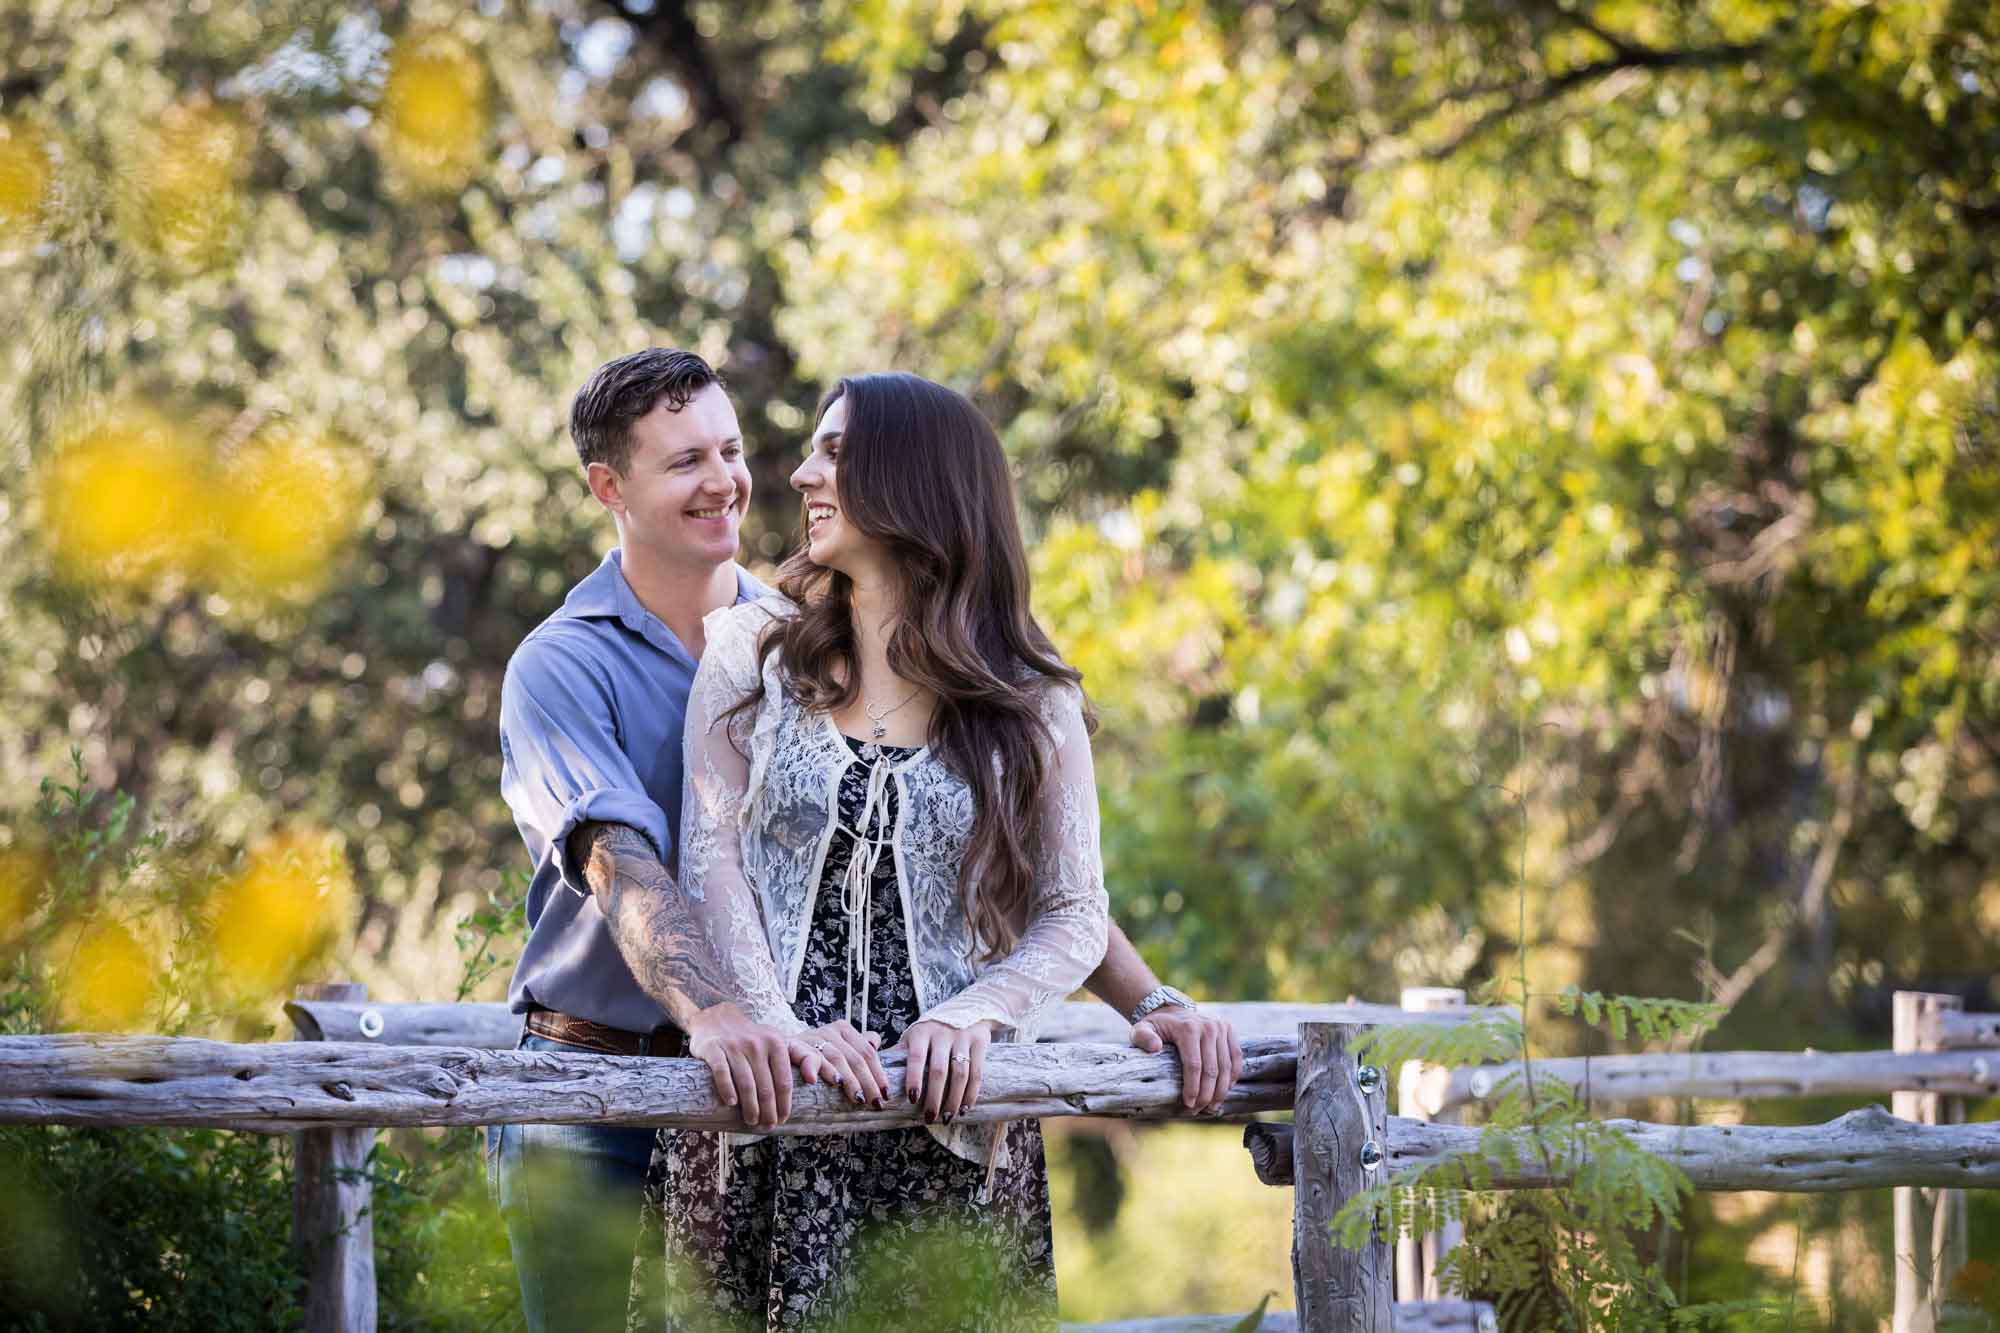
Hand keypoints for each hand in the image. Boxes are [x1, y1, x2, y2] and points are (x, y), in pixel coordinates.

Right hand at [683, 1002, 798, 1129]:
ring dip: (750, 1107)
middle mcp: (756, 1043)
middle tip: (768, 1126)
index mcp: (775, 1043)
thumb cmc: (752, 1038)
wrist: (717, 1019)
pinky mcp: (714, 1049)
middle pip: (766, 1086)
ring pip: (746, 1084)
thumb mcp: (775, 1041)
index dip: (784, 1104)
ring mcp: (734, 1046)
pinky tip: (732, 1104)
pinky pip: (722, 1074)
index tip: (782, 1119)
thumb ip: (798, 1057)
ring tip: (752, 1121)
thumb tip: (813, 1081)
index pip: (784, 1080)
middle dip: (768, 1111)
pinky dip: (727, 1090)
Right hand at [788, 1018, 890, 1109]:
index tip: (885, 1094)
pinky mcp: (793, 1047)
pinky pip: (808, 1057)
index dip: (878, 1074)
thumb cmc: (812, 1054)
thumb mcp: (836, 1048)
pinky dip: (813, 1067)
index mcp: (843, 1029)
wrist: (774, 1053)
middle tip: (874, 1103)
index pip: (867, 1052)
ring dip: (848, 1080)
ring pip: (837, 1058)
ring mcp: (812, 1037)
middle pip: (855, 1057)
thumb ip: (856, 1045)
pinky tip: (816, 1080)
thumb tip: (876, 1042)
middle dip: (867, 1082)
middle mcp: (829, 1031)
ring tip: (857, 1097)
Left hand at [896, 1019, 995, 1124]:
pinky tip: (964, 1108)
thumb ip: (898, 1053)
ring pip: (960, 1074)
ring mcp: (962, 1037)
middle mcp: (942, 1034)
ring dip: (954, 1099)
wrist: (968, 1009)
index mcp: (921, 1033)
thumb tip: (874, 1072)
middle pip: (939, 1070)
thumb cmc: (932, 1031)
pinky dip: (971, 1093)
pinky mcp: (979, 1043)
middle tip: (930, 1118)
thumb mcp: (914, 1036)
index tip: (912, 1099)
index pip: (916, 1057)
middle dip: (934, 1097)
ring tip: (947, 1118)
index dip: (914, 1078)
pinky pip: (977, 1073)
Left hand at [1132, 1006, 1240, 1113]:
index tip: (1189, 1105)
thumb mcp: (1141, 1029)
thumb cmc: (1156, 1026)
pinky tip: (1224, 1090)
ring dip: (1221, 1090)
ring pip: (1227, 1066)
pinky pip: (1236, 1057)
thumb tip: (1155, 1047)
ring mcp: (1221, 1027)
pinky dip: (1233, 1076)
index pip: (1194, 1065)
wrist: (1171, 1010)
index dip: (1193, 1088)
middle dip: (1206, 1094)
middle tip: (1199, 1110)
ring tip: (1212, 1107)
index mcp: (1188, 1028)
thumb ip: (1143, 1037)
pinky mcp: (1229, 1029)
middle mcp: (1208, 1026)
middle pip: (1212, 1069)